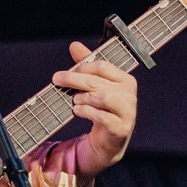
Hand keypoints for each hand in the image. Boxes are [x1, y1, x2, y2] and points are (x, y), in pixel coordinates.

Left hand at [45, 41, 137, 180]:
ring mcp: (127, 112)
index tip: (66, 71)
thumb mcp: (95, 86)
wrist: (108, 141)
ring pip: (102, 97)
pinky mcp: (121, 128)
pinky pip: (101, 116)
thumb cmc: (102, 109)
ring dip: (83, 97)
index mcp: (126, 80)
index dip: (82, 67)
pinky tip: (78, 111)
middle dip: (74, 79)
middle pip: (98, 81)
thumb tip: (74, 45)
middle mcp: (129, 94)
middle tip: (57, 79)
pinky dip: (86, 112)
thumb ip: (86, 66)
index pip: (103, 66)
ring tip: (75, 100)